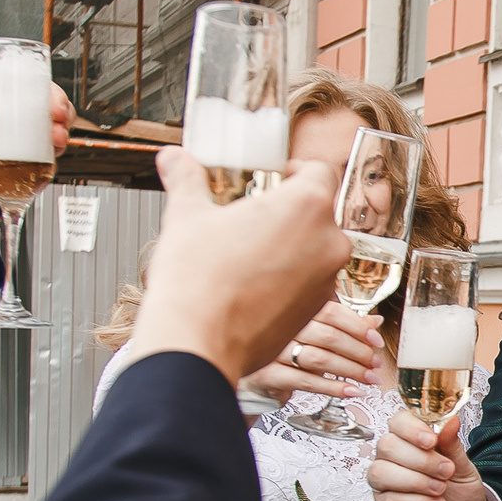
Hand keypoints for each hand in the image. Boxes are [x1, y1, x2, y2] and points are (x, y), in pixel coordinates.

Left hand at [0, 89, 77, 221]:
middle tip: (57, 120)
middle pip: (53, 112)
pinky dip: (50, 167)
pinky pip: (47, 168)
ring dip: (60, 139)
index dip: (46, 91)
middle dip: (63, 113)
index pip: (30, 89)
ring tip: (54, 141)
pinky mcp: (28, 171)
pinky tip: (43, 165)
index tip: (50, 100)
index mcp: (1, 106)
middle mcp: (18, 125)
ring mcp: (26, 148)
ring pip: (56, 139)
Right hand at [129, 148, 349, 385]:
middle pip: (317, 213)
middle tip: (253, 219)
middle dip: (288, 213)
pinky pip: (308, 284)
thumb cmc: (196, 280)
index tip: (276, 178)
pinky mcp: (315, 311)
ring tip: (248, 254)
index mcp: (306, 206)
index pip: (319, 172)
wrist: (197, 342)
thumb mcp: (187, 215)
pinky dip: (288, 279)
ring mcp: (326, 280)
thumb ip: (187, 180)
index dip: (296, 171)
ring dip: (290, 247)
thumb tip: (173, 158)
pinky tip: (253, 284)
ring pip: (315, 250)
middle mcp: (328, 242)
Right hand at [241, 301, 384, 402]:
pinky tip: (351, 391)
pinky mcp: (267, 374)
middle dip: (358, 352)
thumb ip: (343, 327)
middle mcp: (281, 326)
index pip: (331, 311)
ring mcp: (272, 350)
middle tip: (376, 363)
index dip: (357, 326)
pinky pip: (305, 381)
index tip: (376, 340)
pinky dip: (332, 388)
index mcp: (294, 310)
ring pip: (319, 359)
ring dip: (351, 370)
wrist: (252, 378)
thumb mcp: (315, 336)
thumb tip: (375, 322)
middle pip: (329, 336)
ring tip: (370, 379)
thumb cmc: (286, 353)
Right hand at [365, 409, 493, 500]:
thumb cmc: (459, 489)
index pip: (398, 421)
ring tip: (441, 489)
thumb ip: (452, 445)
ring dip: (416, 481)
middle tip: (446, 471)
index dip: (411, 428)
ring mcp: (384, 482)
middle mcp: (391, 457)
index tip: (431, 441)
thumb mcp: (463, 466)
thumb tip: (451, 420)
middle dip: (421, 460)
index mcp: (410, 439)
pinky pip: (389, 500)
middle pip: (387, 446)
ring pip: (381, 472)